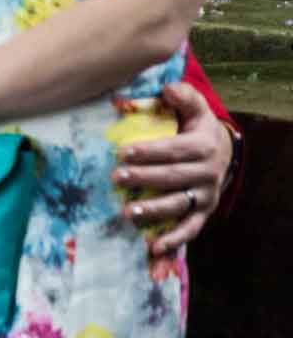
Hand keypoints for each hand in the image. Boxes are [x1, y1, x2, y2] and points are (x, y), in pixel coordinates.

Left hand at [113, 81, 232, 255]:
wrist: (222, 152)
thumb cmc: (195, 128)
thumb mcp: (194, 109)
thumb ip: (183, 96)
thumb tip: (168, 89)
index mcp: (203, 146)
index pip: (173, 150)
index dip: (148, 151)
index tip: (122, 152)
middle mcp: (207, 172)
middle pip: (172, 177)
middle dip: (143, 178)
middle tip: (115, 178)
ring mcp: (204, 195)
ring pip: (178, 205)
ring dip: (153, 210)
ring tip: (128, 212)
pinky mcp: (202, 213)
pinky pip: (189, 230)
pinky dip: (173, 240)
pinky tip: (152, 248)